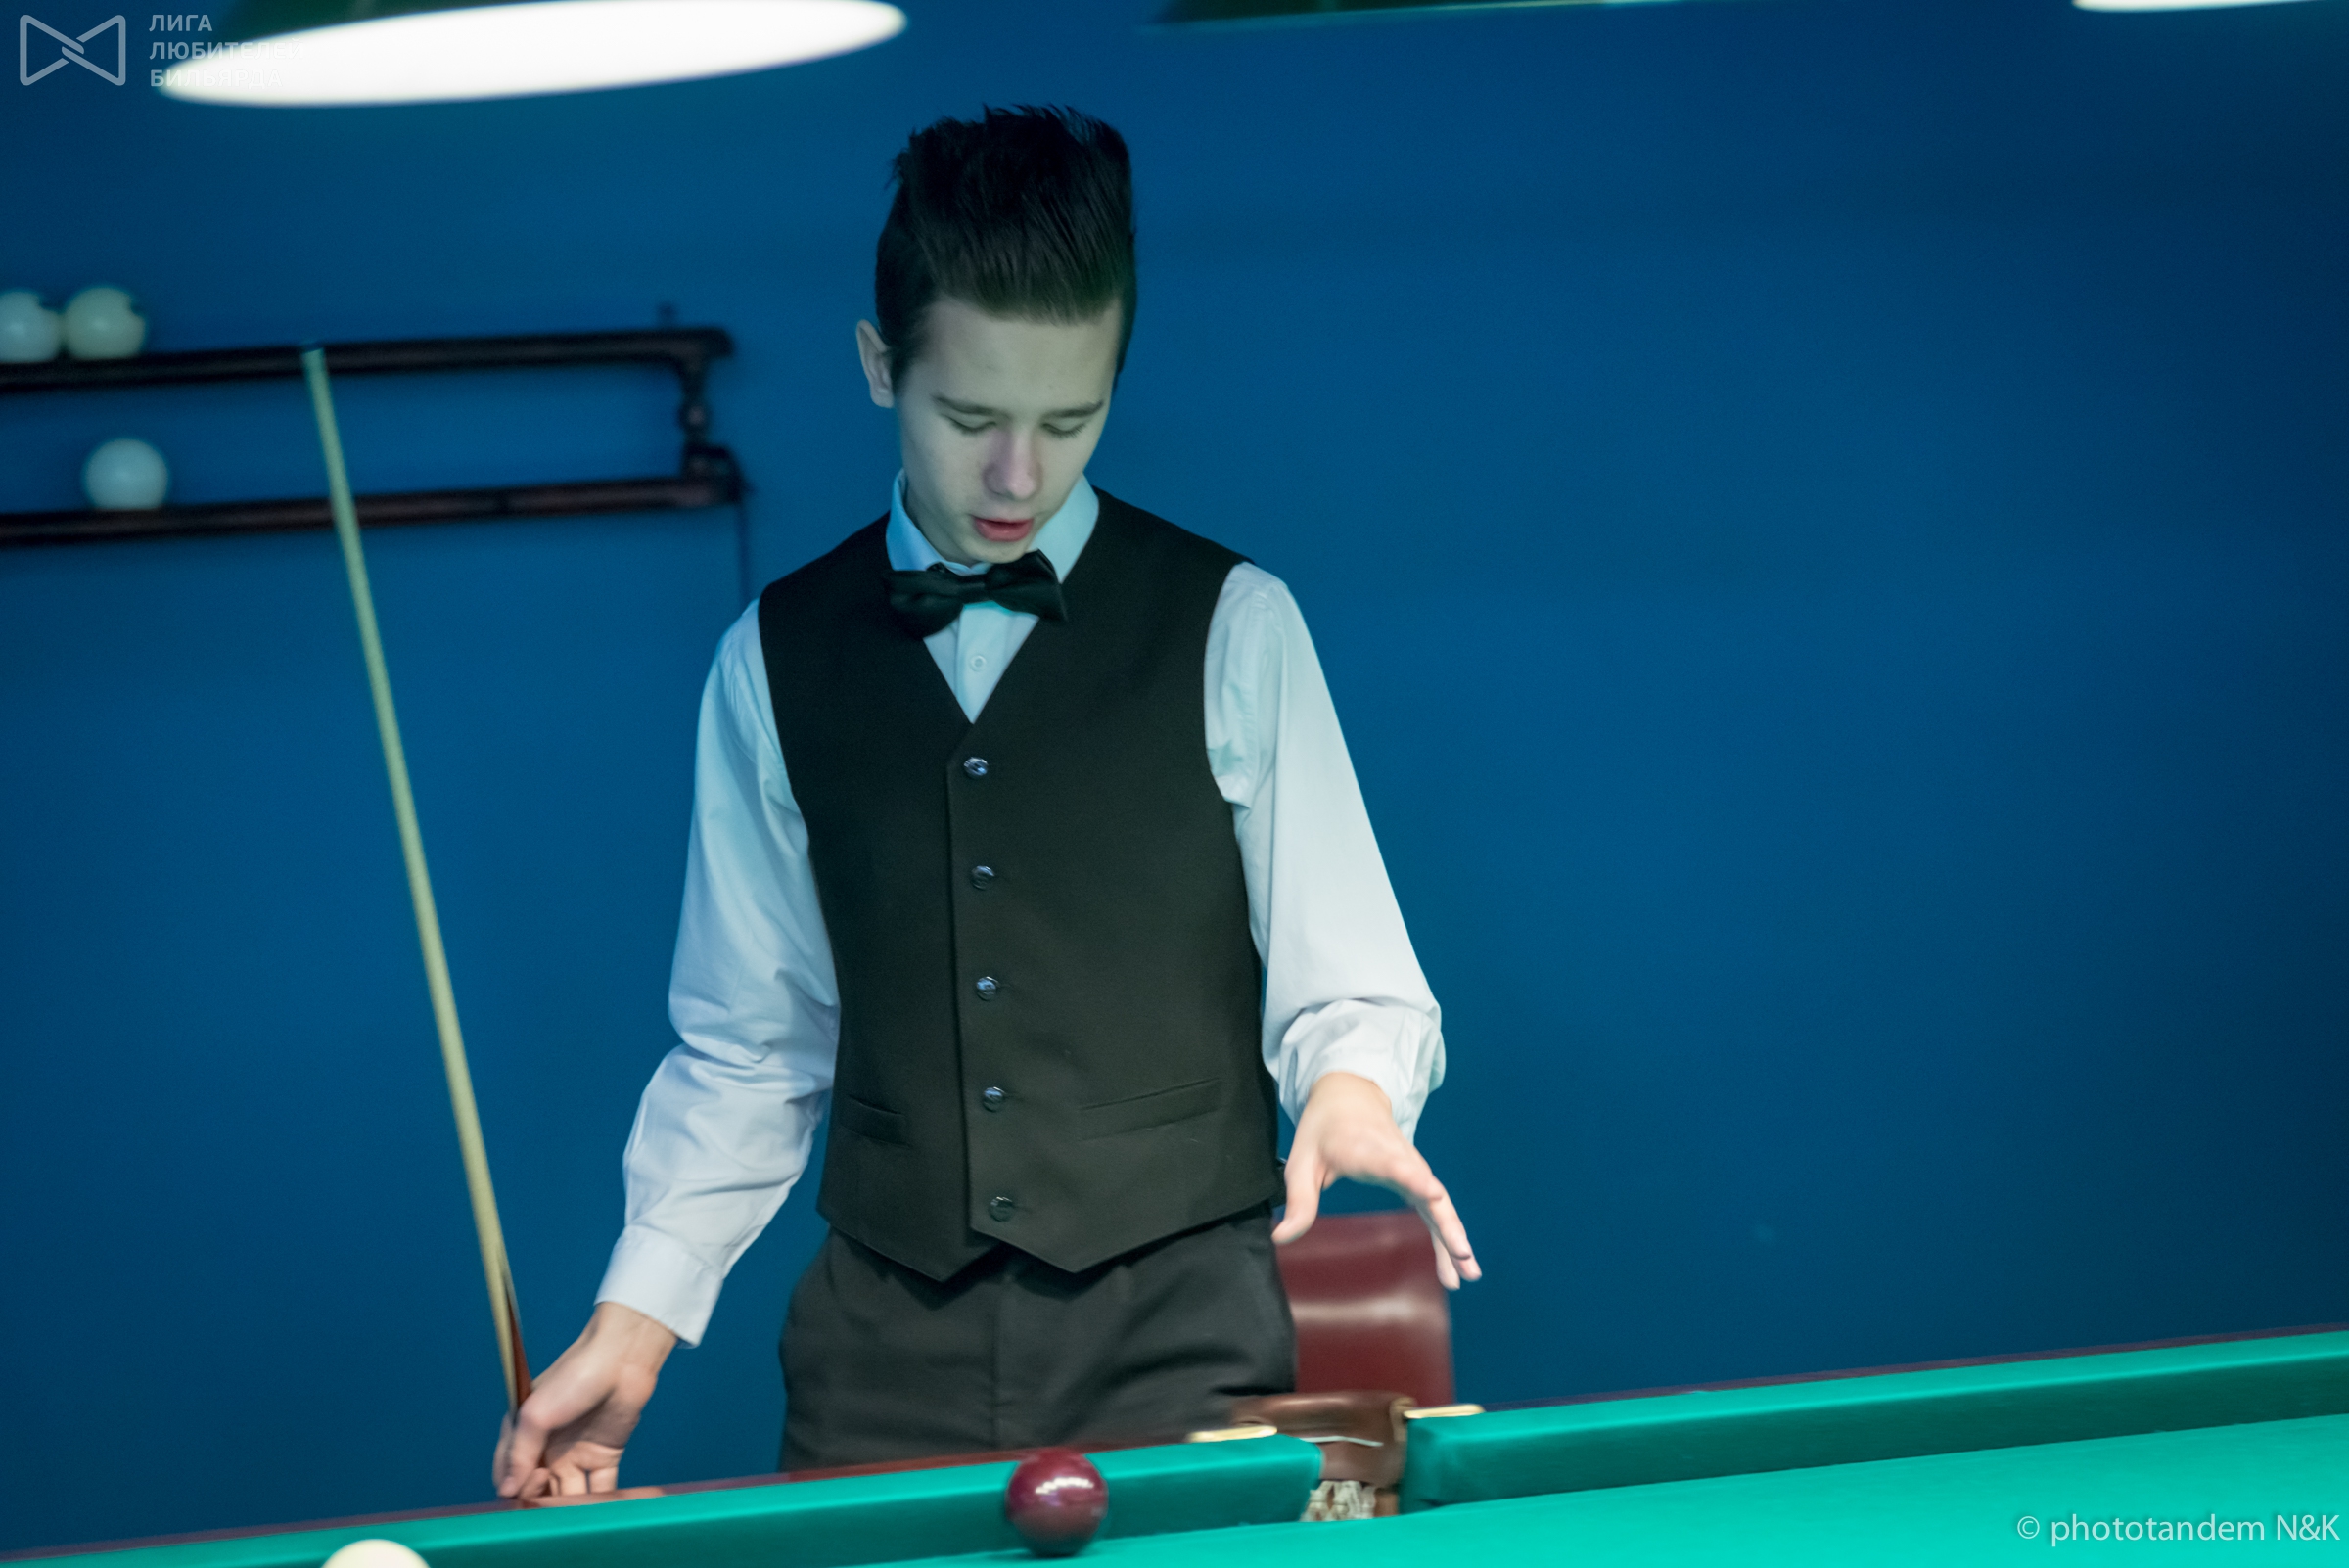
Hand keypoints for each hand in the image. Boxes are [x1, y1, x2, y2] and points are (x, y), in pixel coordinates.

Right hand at [493, 1300, 676, 1497]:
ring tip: (568, 1517)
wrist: (622, 1359)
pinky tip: (594, 1513)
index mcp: (524, 1434)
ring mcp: (576, 1454)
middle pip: (536, 1488)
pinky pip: (598, 1487)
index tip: (520, 1495)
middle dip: (538, 1501)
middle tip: (547, 1500)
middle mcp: (547, 1448)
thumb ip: (520, 1454)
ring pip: (566, 1493)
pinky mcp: (604, 1456)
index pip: (509, 1473)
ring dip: (566, 1507)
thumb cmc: (574, 1376)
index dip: (512, 1488)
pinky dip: (597, 1503)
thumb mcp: (536, 1414)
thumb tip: (506, 1490)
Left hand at [1273, 1071, 1481, 1288]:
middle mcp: (1400, 1160)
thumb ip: (1298, 1200)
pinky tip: (1455, 1270)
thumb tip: (1281, 1238)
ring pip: (1441, 1207)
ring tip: (1468, 1275)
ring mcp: (1414, 1170)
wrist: (1350, 1097)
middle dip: (1447, 1223)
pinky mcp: (1418, 1182)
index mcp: (1369, 1149)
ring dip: (1455, 1239)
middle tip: (1462, 1253)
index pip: (1395, 1164)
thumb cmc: (1323, 1130)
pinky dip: (1447, 1238)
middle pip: (1429, 1192)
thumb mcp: (1302, 1161)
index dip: (1413, 1178)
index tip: (1432, 1193)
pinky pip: (1437, 1212)